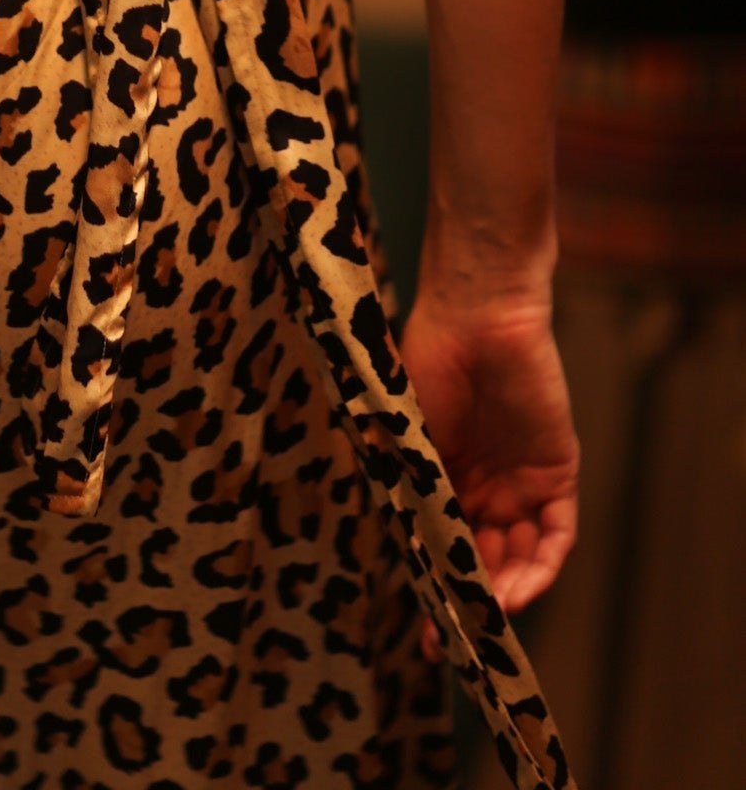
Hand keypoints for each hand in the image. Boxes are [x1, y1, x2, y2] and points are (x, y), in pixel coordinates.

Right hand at [397, 289, 578, 661]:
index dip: (437, 588)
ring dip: (505, 592)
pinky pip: (555, 535)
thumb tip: (401, 554)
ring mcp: (520, 481)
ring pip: (520, 556)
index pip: (444, 544)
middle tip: (455, 641)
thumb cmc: (427, 364)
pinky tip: (517, 592)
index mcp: (442, 474)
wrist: (475, 318)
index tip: (425, 637)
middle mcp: (483, 484)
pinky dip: (540, 568)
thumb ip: (409, 492)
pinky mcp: (557, 473)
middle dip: (471, 602)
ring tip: (485, 619)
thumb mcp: (403, 437)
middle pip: (484, 559)